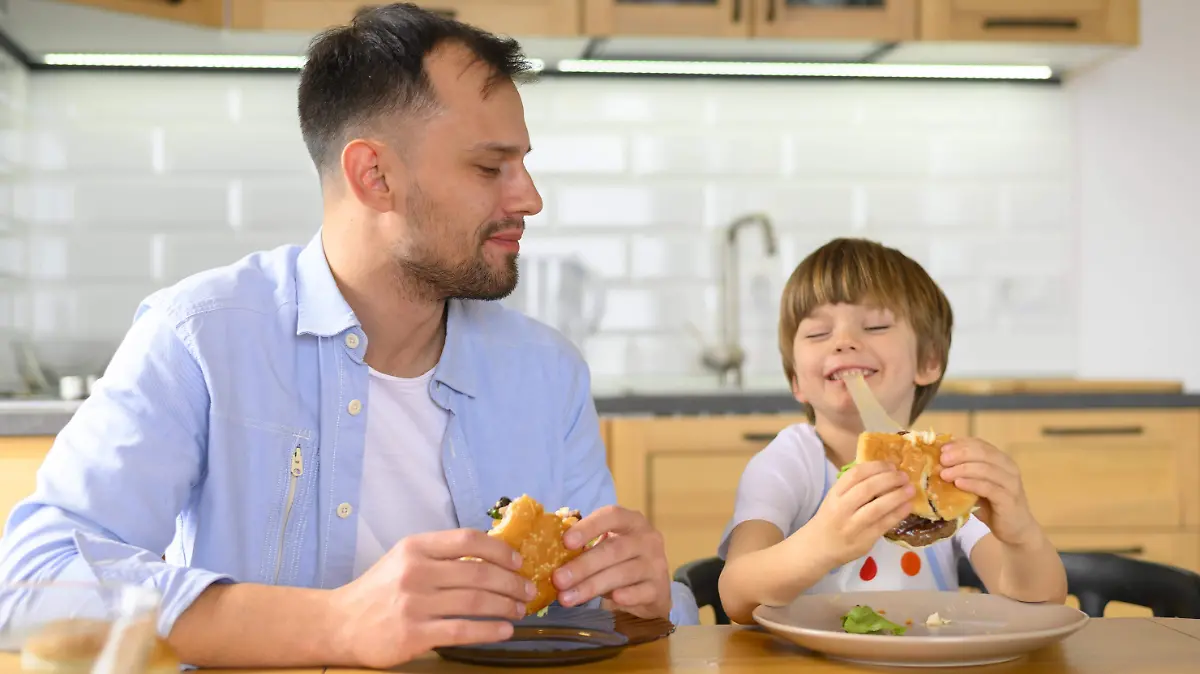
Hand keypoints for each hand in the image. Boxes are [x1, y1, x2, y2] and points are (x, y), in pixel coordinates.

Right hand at [327, 528, 536, 668]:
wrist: (341, 623)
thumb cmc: (380, 590)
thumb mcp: (405, 559)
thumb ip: (440, 555)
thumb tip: (491, 555)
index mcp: (416, 547)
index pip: (468, 540)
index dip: (500, 550)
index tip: (518, 561)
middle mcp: (416, 571)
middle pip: (479, 572)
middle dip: (512, 582)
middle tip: (528, 589)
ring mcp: (415, 603)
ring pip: (476, 601)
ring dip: (506, 605)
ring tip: (520, 609)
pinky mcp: (414, 634)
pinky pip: (463, 630)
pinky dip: (490, 630)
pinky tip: (505, 630)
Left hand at [552, 505, 671, 619]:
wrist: (652, 589)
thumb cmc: (622, 561)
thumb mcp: (607, 545)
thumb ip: (586, 545)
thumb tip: (549, 551)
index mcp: (632, 522)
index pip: (612, 516)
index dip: (589, 527)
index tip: (566, 542)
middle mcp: (648, 539)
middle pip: (614, 549)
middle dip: (582, 565)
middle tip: (557, 579)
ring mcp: (656, 564)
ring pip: (622, 574)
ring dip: (591, 586)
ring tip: (566, 598)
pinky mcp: (659, 589)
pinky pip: (640, 593)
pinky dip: (625, 597)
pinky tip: (608, 601)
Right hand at [808, 461, 914, 566]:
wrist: (819, 547)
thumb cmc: (830, 519)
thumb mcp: (835, 498)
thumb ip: (853, 487)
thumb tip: (884, 472)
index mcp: (834, 494)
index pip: (855, 474)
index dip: (876, 467)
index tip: (891, 465)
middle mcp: (842, 508)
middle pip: (868, 488)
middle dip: (890, 479)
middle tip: (904, 476)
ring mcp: (853, 526)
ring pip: (878, 507)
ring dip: (898, 495)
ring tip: (910, 489)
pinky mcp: (864, 540)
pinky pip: (884, 524)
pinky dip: (898, 513)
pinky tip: (907, 506)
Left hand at [939, 438, 1039, 547]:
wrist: (1015, 529)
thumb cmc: (992, 506)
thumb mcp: (976, 486)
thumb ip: (964, 474)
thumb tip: (938, 464)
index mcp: (1001, 460)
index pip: (980, 444)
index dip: (960, 444)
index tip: (942, 449)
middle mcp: (1009, 467)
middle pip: (983, 453)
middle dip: (960, 454)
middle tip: (942, 460)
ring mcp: (1011, 483)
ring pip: (985, 469)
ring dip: (962, 469)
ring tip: (944, 474)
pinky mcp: (1009, 499)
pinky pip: (989, 488)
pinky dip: (972, 484)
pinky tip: (958, 484)